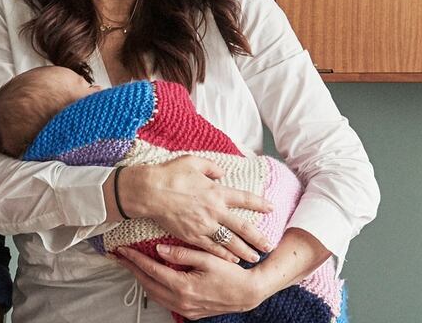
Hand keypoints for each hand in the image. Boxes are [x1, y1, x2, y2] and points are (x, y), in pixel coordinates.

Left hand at [115, 244, 266, 318]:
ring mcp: (185, 310)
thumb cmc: (231, 274)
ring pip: (153, 294)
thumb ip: (182, 253)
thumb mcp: (207, 258)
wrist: (248, 293)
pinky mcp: (189, 313)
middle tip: (120, 257)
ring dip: (141, 279)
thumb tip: (159, 249)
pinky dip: (154, 288)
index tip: (123, 250)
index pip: (151, 270)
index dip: (135, 259)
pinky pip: (164, 300)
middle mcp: (181, 301)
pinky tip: (151, 278)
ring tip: (132, 265)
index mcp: (184, 287)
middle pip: (147, 284)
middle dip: (132, 269)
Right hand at [120, 156, 273, 262]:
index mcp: (216, 192)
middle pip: (242, 227)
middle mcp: (214, 211)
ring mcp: (203, 226)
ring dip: (244, 250)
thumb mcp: (192, 161)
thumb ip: (211, 167)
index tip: (271, 208)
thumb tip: (221, 173)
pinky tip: (232, 260)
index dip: (260, 203)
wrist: (149, 192)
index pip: (245, 199)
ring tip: (255, 257)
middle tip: (270, 246)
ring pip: (229, 242)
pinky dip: (224, 255)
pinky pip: (212, 248)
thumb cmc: (170, 174)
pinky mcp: (191, 236)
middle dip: (258, 238)